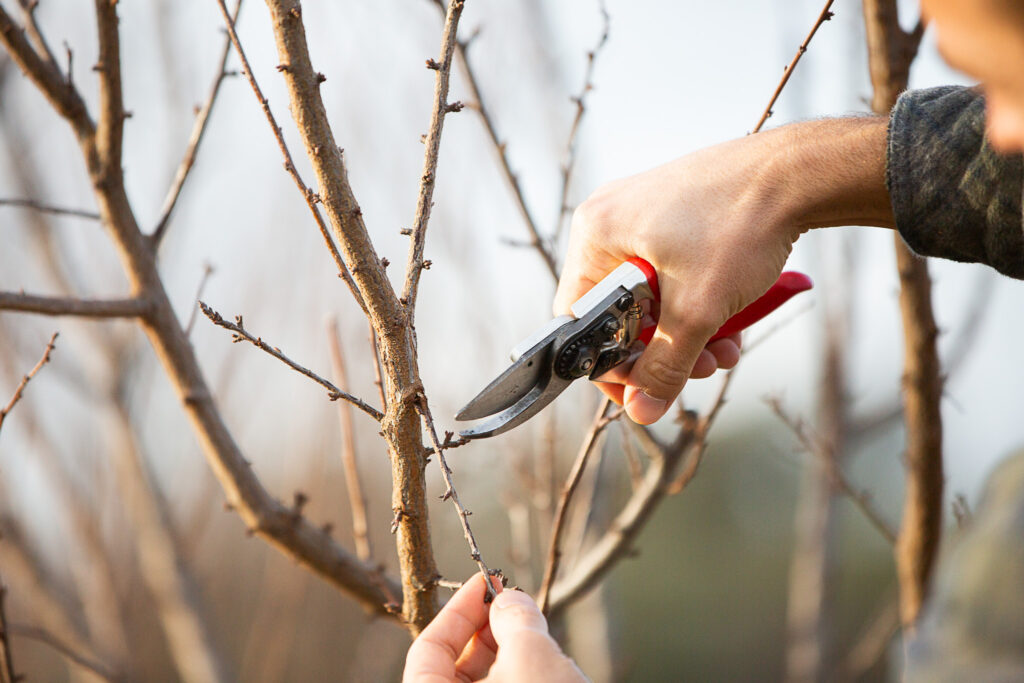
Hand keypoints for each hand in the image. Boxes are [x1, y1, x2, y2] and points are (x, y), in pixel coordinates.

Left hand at [403, 574, 586, 682]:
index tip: (486, 582)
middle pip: (453, 666)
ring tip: (533, 628)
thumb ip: (513, 618)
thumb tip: (508, 599)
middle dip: (485, 627)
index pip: (427, 647)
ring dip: (506, 652)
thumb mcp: (531, 657)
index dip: (458, 608)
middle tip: (511, 600)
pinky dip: (519, 674)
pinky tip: (547, 661)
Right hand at [555, 118, 891, 424]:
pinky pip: (672, 276)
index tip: (644, 387)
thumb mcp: (698, 309)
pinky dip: (697, 304)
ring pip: (651, 299)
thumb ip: (664, 366)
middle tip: (697, 368)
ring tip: (723, 349)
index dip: (610, 362)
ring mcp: (643, 215)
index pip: (578, 318)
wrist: (796, 174)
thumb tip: (641, 410)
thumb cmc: (740, 223)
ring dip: (686, 334)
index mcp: (595, 234)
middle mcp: (611, 220)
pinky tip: (730, 324)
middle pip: (618, 312)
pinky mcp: (675, 216)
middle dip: (662, 350)